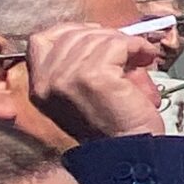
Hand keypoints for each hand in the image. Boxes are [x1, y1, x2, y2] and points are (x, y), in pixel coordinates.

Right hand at [25, 22, 163, 141]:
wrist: (130, 151)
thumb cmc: (114, 123)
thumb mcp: (82, 90)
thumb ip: (77, 63)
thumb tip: (100, 32)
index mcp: (39, 85)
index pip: (42, 40)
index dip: (73, 32)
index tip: (99, 38)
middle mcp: (46, 81)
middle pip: (72, 34)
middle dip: (104, 35)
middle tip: (126, 47)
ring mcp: (66, 77)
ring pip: (97, 37)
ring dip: (124, 42)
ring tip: (137, 57)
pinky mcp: (92, 76)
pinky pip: (117, 44)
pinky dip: (136, 47)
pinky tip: (144, 59)